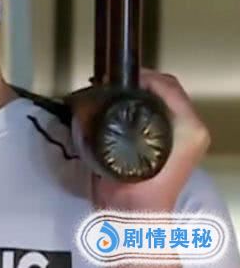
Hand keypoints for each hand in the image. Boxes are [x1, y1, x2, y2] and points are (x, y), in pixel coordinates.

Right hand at [89, 70, 210, 211]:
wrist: (134, 214)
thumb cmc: (135, 184)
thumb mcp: (130, 145)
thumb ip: (120, 116)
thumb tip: (98, 92)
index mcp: (190, 127)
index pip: (168, 85)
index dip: (142, 75)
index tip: (115, 75)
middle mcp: (191, 129)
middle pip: (165, 89)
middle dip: (137, 81)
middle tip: (109, 81)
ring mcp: (180, 136)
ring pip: (159, 99)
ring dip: (135, 91)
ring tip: (109, 90)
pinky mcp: (165, 142)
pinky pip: (154, 111)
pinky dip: (137, 104)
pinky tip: (116, 106)